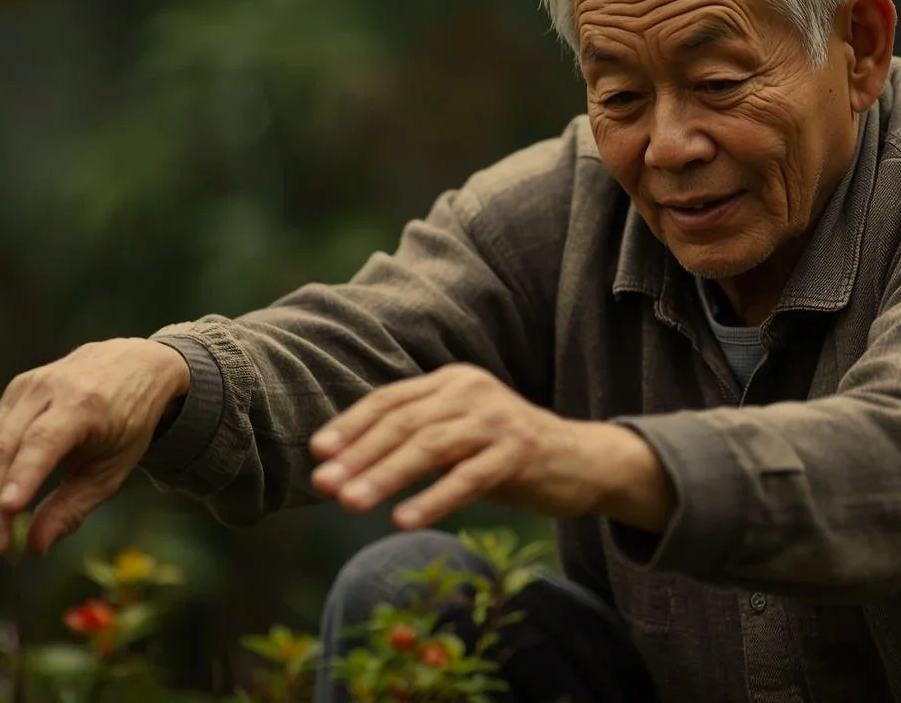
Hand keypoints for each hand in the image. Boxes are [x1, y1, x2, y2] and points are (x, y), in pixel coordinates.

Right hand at [0, 338, 189, 557]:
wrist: (134, 363)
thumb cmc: (130, 420)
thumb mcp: (115, 466)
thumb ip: (75, 505)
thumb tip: (35, 545)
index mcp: (85, 402)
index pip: (44, 440)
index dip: (24, 475)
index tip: (8, 511)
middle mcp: (49, 389)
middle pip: (4, 446)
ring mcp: (26, 387)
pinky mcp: (13, 392)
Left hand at [308, 363, 675, 531]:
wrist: (583, 460)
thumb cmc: (506, 453)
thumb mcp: (460, 434)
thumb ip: (414, 439)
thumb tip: (343, 469)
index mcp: (451, 381)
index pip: (390, 399)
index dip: (351, 425)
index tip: (318, 453)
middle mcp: (471, 391)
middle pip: (404, 422)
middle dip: (359, 454)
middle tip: (325, 485)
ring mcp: (497, 420)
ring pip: (431, 447)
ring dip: (386, 477)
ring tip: (351, 504)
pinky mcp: (520, 452)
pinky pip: (468, 478)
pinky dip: (433, 499)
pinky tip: (405, 520)